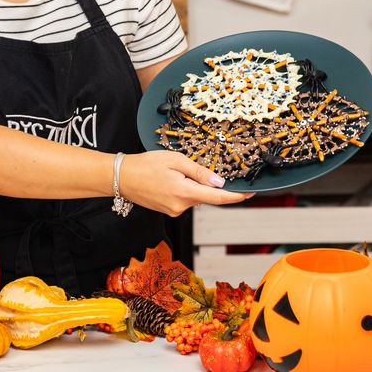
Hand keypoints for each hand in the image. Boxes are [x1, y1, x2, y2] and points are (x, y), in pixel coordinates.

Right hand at [118, 150, 253, 216]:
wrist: (121, 177)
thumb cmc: (145, 165)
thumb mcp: (175, 160)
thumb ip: (199, 172)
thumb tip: (219, 182)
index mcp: (184, 192)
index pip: (218, 197)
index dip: (237, 196)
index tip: (250, 193)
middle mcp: (181, 206)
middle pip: (206, 196)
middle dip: (207, 183)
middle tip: (193, 168)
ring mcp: (174, 210)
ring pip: (195, 197)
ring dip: (193, 185)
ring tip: (173, 171)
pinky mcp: (169, 210)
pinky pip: (184, 199)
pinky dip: (184, 189)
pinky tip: (169, 179)